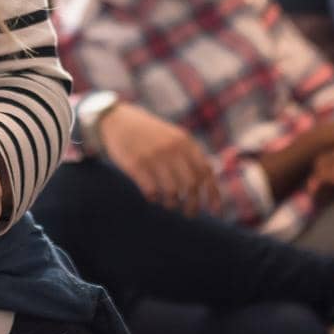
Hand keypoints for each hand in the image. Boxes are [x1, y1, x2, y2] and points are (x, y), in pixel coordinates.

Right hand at [97, 102, 218, 215]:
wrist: (119, 120)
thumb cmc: (150, 135)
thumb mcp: (174, 137)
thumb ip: (190, 156)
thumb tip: (209, 187)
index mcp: (185, 142)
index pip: (206, 172)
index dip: (213, 194)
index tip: (214, 211)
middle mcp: (172, 148)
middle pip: (191, 185)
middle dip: (193, 205)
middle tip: (189, 213)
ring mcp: (154, 156)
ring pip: (172, 192)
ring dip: (172, 204)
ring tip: (169, 204)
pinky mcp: (136, 164)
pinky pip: (151, 191)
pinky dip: (154, 199)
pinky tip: (152, 197)